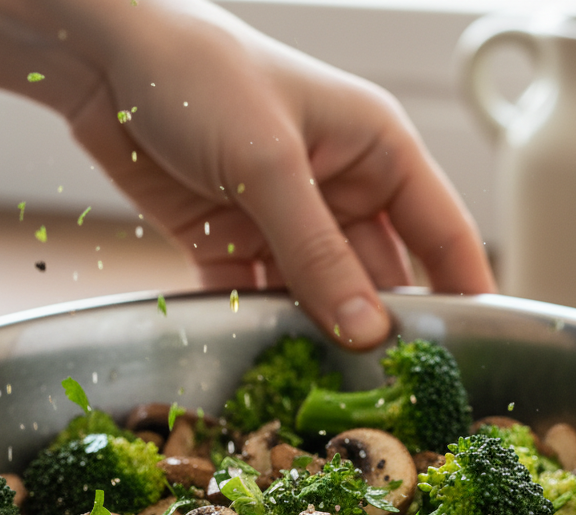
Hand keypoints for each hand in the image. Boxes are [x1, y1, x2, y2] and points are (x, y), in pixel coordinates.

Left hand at [59, 0, 494, 348]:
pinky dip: (255, 325)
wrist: (98, 58)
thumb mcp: (269, 165)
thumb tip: (367, 330)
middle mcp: (338, 186)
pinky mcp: (229, 237)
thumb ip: (318, 254)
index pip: (442, 231)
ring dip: (315, 334)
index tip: (476, 353)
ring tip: (325, 389)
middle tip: (388, 393)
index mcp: (376, 150)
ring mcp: (283, 217)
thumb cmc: (199, 74)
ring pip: (316, 294)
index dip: (465, 290)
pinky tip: (262, 361)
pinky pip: (255, 296)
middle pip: (377, 276)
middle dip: (380, 328)